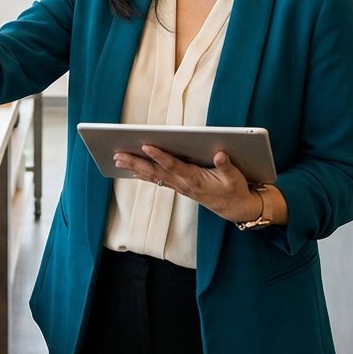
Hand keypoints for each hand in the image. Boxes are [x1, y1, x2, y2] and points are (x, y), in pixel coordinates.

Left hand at [113, 146, 260, 222]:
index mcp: (195, 179)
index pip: (173, 166)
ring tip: (118, 159)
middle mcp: (183, 184)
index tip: (146, 145)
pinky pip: (157, 180)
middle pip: (155, 172)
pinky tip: (132, 170)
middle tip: (118, 155)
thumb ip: (226, 166)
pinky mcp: (179, 187)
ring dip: (134, 168)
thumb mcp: (234, 177)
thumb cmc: (234, 189)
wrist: (234, 208)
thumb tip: (219, 154)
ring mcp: (179, 186)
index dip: (160, 156)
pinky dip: (143, 175)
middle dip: (136, 163)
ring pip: (153, 176)